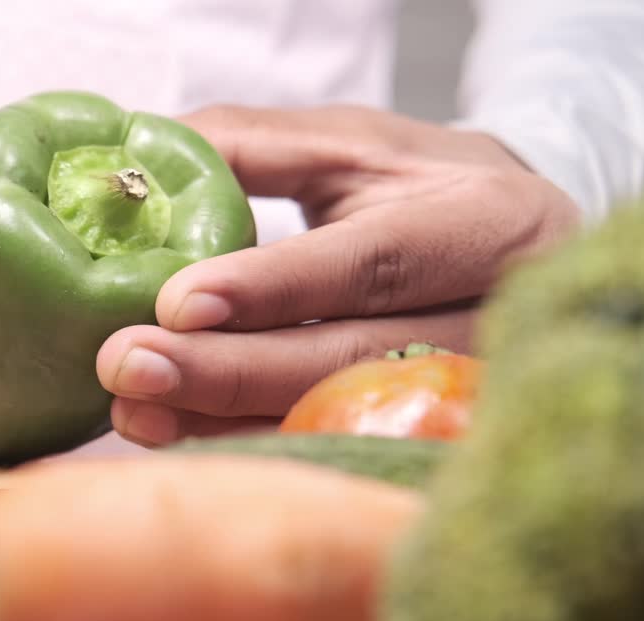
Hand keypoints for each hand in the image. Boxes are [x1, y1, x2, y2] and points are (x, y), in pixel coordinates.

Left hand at [96, 105, 580, 446]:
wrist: (517, 246)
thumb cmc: (420, 185)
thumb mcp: (351, 142)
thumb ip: (251, 146)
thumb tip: (135, 163)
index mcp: (483, 221)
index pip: (371, 263)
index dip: (274, 288)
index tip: (178, 304)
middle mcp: (495, 317)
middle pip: (350, 360)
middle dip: (227, 372)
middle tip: (127, 368)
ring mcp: (479, 395)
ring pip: (341, 423)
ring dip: (226, 425)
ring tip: (134, 412)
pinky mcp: (445, 441)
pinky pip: (339, 454)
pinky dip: (256, 449)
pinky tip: (183, 438)